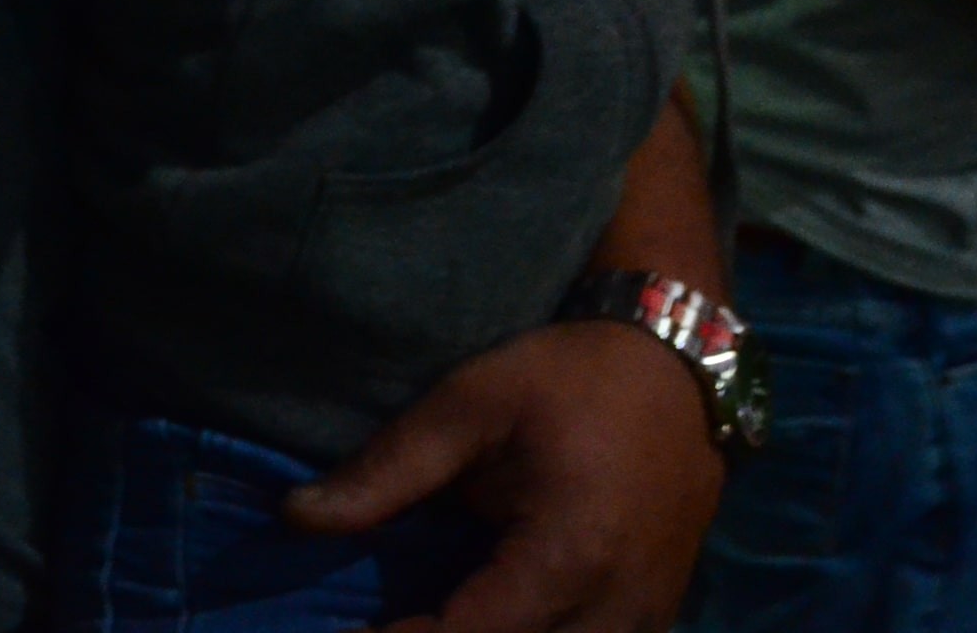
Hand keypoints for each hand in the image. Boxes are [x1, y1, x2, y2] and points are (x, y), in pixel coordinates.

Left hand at [283, 321, 721, 632]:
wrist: (679, 369)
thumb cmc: (569, 380)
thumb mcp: (467, 407)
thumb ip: (386, 472)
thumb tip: (298, 518)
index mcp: (569, 558)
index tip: (344, 630)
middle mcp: (618, 610)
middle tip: (379, 624)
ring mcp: (648, 622)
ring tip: (423, 618)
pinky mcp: (655, 618)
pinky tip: (479, 616)